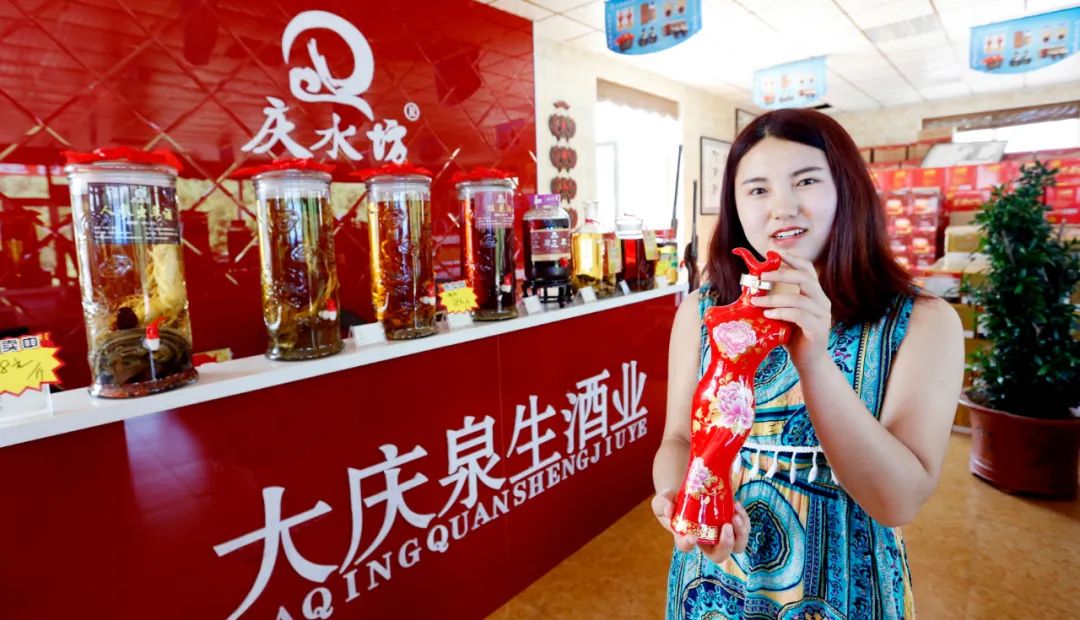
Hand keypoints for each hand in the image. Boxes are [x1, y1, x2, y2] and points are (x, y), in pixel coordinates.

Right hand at [652, 492, 749, 563]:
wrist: (689, 491)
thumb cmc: (674, 501)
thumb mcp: (663, 500)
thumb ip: (663, 504)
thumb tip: (669, 509)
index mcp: (685, 537)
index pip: (685, 546)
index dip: (688, 544)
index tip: (692, 537)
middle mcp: (705, 541)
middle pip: (719, 555)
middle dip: (726, 544)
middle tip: (727, 526)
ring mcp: (720, 535)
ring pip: (737, 546)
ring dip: (741, 533)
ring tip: (736, 515)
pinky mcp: (731, 525)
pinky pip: (743, 529)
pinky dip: (743, 519)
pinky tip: (736, 505)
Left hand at [751, 251, 831, 369]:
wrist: (808, 360)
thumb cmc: (794, 335)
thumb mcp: (784, 313)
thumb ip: (777, 299)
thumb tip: (753, 286)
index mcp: (815, 294)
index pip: (808, 270)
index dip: (794, 259)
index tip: (776, 253)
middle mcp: (822, 301)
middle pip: (805, 278)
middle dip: (782, 274)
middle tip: (762, 276)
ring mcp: (823, 315)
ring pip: (799, 299)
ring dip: (774, 298)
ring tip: (756, 301)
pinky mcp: (818, 329)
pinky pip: (799, 316)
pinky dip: (782, 313)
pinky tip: (768, 315)